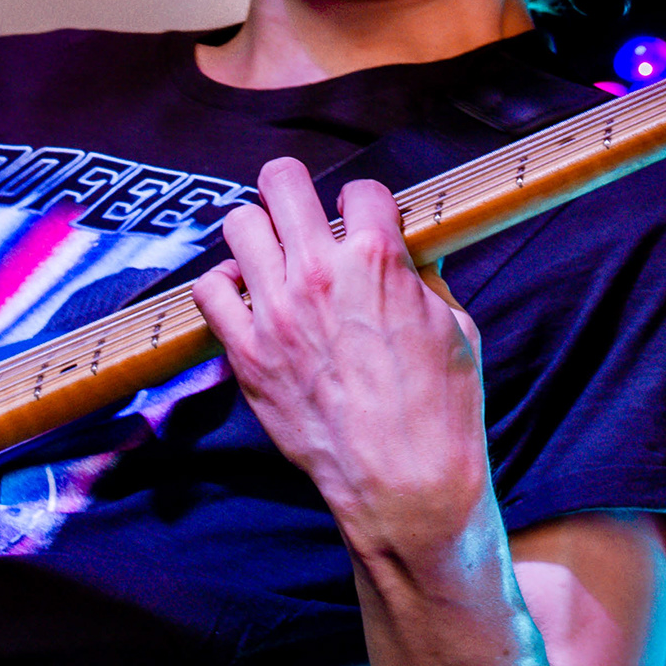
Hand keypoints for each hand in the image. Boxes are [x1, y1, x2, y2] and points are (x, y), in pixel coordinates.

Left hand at [193, 159, 494, 571]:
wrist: (405, 483)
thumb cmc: (441, 408)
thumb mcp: (455, 326)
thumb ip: (423, 278)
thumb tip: (409, 253)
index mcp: (377, 259)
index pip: (360, 189)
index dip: (368, 205)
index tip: (367, 224)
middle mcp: (319, 273)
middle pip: (282, 181)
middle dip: (294, 189)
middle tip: (303, 211)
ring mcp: (275, 312)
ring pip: (240, 224)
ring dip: (259, 232)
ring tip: (274, 254)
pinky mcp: (247, 353)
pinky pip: (210, 290)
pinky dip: (225, 285)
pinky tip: (247, 296)